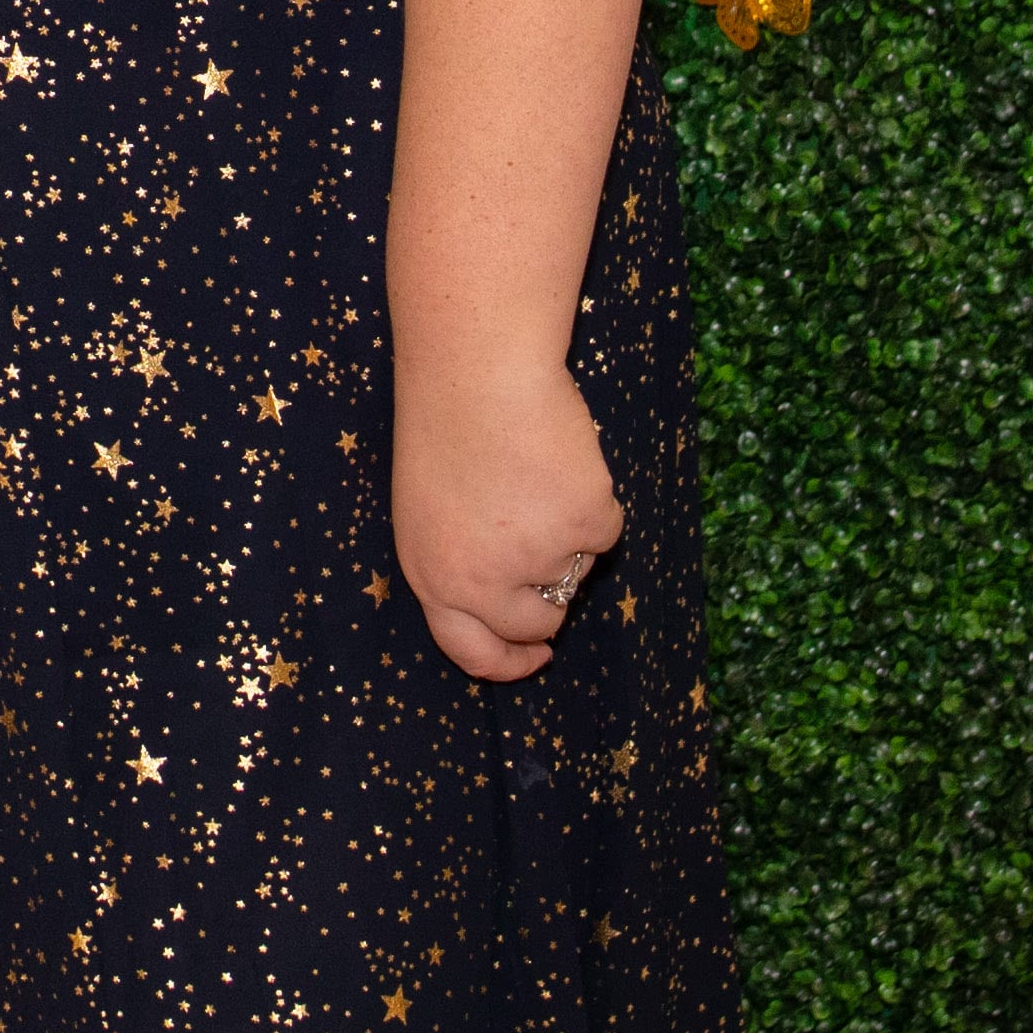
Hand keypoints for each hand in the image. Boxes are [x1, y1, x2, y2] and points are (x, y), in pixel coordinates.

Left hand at [390, 355, 622, 683]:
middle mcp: (483, 583)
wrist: (479, 370)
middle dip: (552, 601)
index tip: (537, 656)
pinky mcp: (586, 527)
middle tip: (552, 552)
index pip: (472, 651)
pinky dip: (592, 500)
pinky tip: (560, 460)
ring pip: (575, 568)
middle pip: (537, 621)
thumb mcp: (428, 510)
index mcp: (432, 577)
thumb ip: (460, 561)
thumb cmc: (447, 423)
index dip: (508, 662)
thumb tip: (515, 595)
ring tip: (533, 471)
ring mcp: (538, 559)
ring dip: (566, 531)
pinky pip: (604, 530)